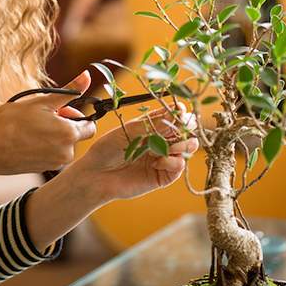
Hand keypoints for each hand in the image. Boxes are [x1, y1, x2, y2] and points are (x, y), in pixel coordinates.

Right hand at [0, 71, 96, 175]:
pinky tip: (27, 140)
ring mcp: (55, 163)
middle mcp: (67, 153)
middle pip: (77, 136)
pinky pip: (52, 155)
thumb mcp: (41, 101)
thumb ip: (69, 91)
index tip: (60, 110)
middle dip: (64, 125)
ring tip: (31, 128)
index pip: (90, 126)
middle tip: (42, 117)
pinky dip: (45, 146)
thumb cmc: (10, 122)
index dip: (77, 115)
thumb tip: (87, 76)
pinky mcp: (44, 169)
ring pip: (63, 145)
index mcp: (69, 134)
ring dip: (54, 135)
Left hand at [71, 105, 198, 202]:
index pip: (176, 115)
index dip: (181, 112)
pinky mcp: (164, 175)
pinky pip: (180, 165)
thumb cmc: (107, 149)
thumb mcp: (129, 131)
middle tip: (178, 129)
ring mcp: (165, 157)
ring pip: (190, 146)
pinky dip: (171, 161)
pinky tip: (156, 162)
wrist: (96, 175)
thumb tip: (177, 110)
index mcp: (154, 125)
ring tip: (166, 147)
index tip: (179, 110)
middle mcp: (162, 140)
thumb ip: (153, 123)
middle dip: (187, 127)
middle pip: (188, 129)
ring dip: (182, 144)